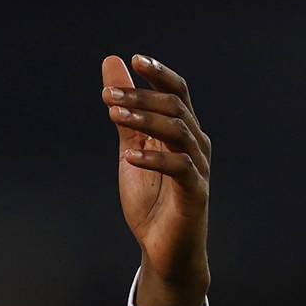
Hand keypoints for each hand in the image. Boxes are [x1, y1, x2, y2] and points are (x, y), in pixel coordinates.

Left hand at [101, 54, 210, 305]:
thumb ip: (124, 112)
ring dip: (145, 119)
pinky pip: (180, 168)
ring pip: (179, 131)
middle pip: (176, 106)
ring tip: (113, 113)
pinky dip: (155, 158)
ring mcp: (198, 168)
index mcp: (183, 131)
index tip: (134, 58)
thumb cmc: (151, 196)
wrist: (163, 247)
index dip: (160, 73)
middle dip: (141, 96)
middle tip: (107, 94)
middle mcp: (196, 144)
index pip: (178, 92)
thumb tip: (114, 66)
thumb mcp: (131, 148)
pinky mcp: (195, 193)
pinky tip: (129, 156)